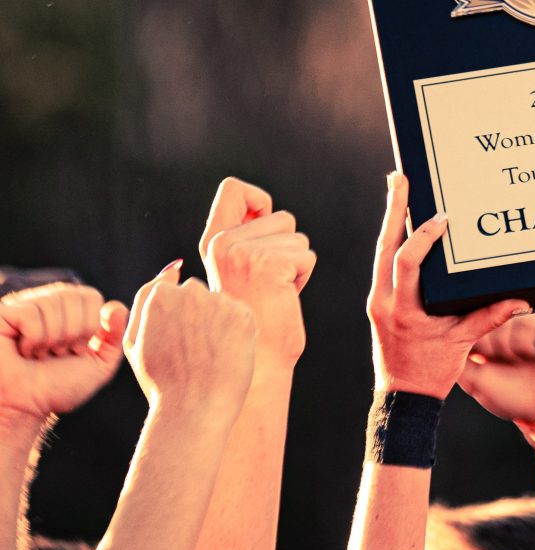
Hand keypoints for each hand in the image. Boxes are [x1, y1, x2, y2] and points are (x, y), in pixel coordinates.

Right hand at [0, 283, 127, 419]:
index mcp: (70, 311)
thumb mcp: (99, 365)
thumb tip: (118, 306)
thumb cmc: (58, 387)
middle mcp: (47, 302)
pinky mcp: (4, 314)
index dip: (90, 325)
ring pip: (52, 302)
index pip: (91, 296)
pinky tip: (24, 350)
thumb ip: (115, 337)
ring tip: (41, 354)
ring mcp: (23, 306)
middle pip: (74, 295)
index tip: (77, 349)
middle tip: (58, 353)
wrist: (25, 407)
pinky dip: (32, 338)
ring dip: (52, 338)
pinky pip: (30, 313)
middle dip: (73, 331)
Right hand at [124, 264, 255, 418]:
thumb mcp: (135, 340)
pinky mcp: (243, 314)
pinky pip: (240, 314)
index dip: (175, 320)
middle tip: (193, 351)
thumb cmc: (162, 379)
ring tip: (209, 354)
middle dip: (196, 314)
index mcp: (159, 295)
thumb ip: (146, 298)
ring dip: (217, 320)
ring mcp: (219, 301)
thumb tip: (172, 268)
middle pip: (197, 294)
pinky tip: (226, 353)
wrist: (195, 407)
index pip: (172, 292)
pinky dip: (236, 330)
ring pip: (220, 303)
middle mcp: (190, 291)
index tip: (176, 343)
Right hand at [199, 177, 316, 368]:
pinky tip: (282, 298)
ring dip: (296, 265)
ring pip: (299, 239)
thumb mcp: (237, 271)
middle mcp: (224, 243)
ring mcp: (245, 252)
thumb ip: (244, 238)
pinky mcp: (270, 264)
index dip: (259, 200)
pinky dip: (303, 277)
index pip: (233, 188)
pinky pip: (307, 257)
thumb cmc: (252, 321)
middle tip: (268, 283)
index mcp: (212, 242)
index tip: (264, 227)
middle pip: (284, 217)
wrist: (254, 361)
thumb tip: (265, 207)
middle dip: (287, 248)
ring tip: (273, 292)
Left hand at [368, 173, 529, 397]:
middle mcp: (381, 300)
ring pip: (380, 251)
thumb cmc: (432, 372)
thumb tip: (521, 300)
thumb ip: (489, 317)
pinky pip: (383, 263)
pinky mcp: (378, 301)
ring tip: (398, 188)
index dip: (422, 238)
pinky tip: (400, 223)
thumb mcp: (462, 343)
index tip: (441, 219)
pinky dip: (392, 240)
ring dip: (391, 220)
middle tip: (399, 177)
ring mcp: (376, 299)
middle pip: (384, 245)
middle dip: (394, 209)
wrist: (403, 397)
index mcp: (401, 309)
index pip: (407, 262)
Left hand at [459, 310, 534, 423]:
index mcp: (491, 329)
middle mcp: (510, 317)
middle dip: (489, 349)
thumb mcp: (475, 378)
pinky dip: (524, 347)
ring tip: (520, 360)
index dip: (473, 340)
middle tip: (504, 363)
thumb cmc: (511, 393)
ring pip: (504, 320)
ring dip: (508, 350)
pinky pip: (527, 323)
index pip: (472, 319)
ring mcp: (531, 316)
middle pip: (485, 318)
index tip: (481, 359)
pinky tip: (533, 355)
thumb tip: (454, 333)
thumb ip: (460, 355)